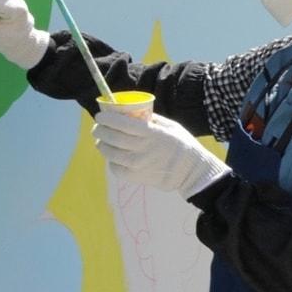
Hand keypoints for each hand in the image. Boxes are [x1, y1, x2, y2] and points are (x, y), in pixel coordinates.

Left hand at [93, 112, 229, 198]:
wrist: (192, 172)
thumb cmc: (183, 146)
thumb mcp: (171, 126)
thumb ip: (151, 120)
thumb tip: (131, 113)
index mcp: (151, 133)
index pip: (121, 123)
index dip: (107, 118)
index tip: (100, 116)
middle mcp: (142, 148)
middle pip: (111, 137)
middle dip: (100, 130)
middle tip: (98, 127)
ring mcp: (137, 164)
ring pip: (110, 153)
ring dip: (102, 145)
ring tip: (101, 141)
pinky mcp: (136, 177)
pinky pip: (115, 168)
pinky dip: (111, 161)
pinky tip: (113, 157)